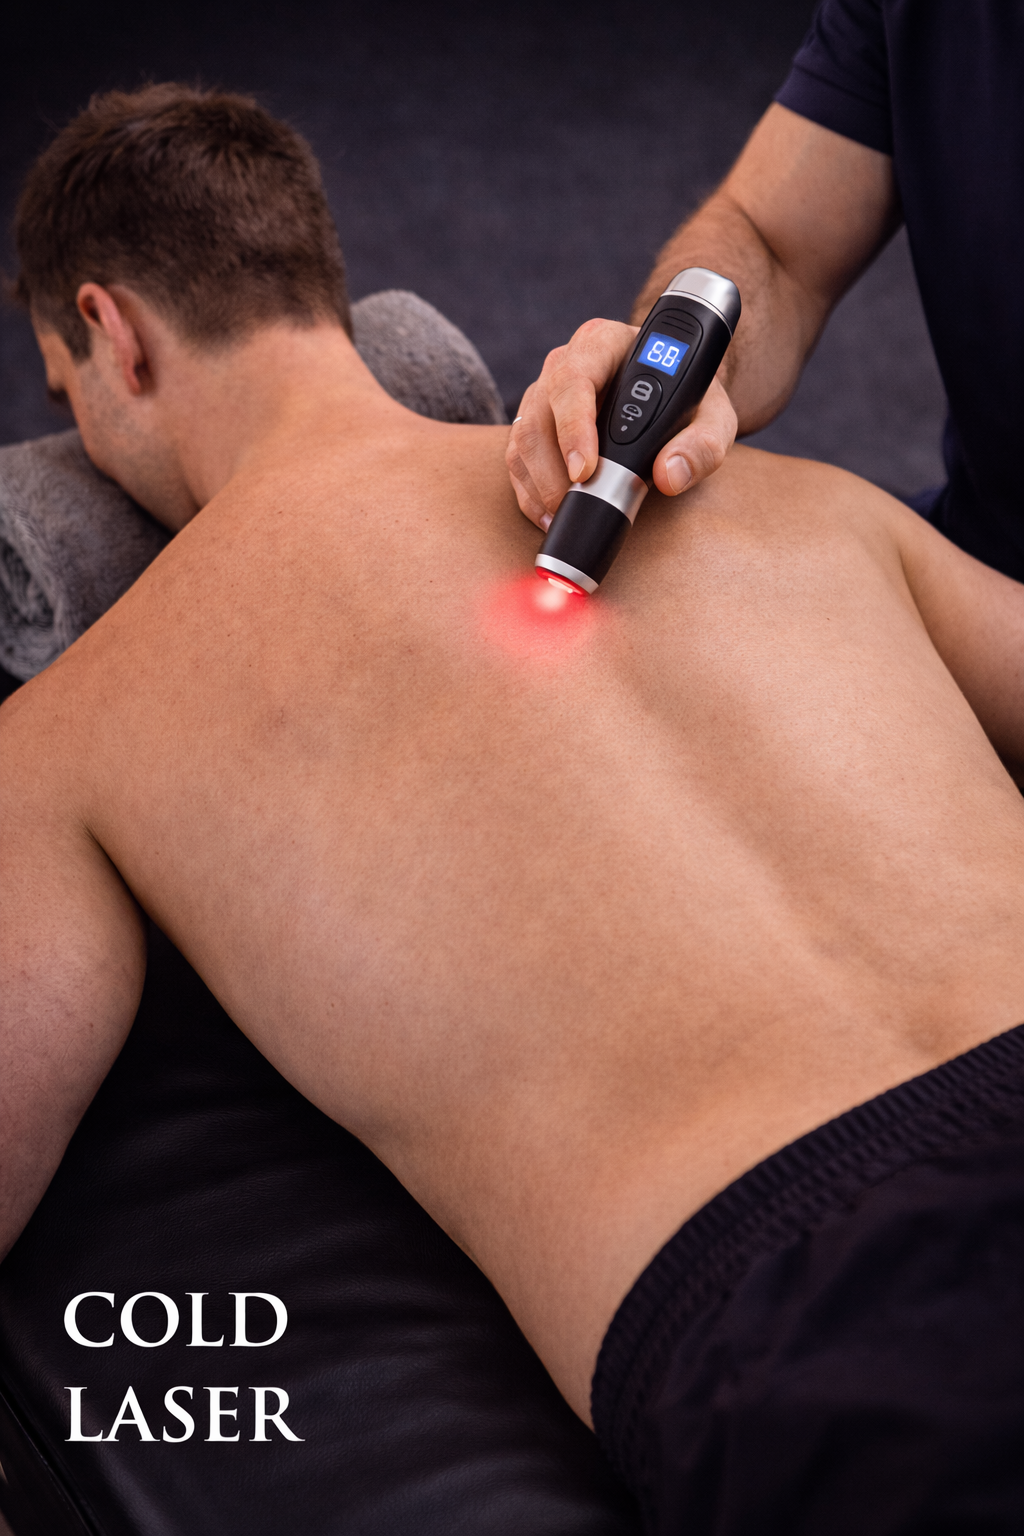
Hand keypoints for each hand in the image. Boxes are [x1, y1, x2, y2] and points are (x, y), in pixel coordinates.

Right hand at [506, 317, 737, 529]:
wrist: (671, 397)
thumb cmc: (689, 399)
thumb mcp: (712, 416)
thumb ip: (703, 443)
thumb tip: (670, 475)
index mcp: (604, 344)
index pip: (574, 380)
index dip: (573, 427)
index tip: (585, 470)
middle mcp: (564, 364)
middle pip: (538, 414)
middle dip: (551, 469)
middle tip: (574, 505)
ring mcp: (543, 395)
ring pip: (523, 439)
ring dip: (539, 485)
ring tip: (563, 516)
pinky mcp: (534, 426)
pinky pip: (518, 460)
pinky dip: (530, 493)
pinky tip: (549, 516)